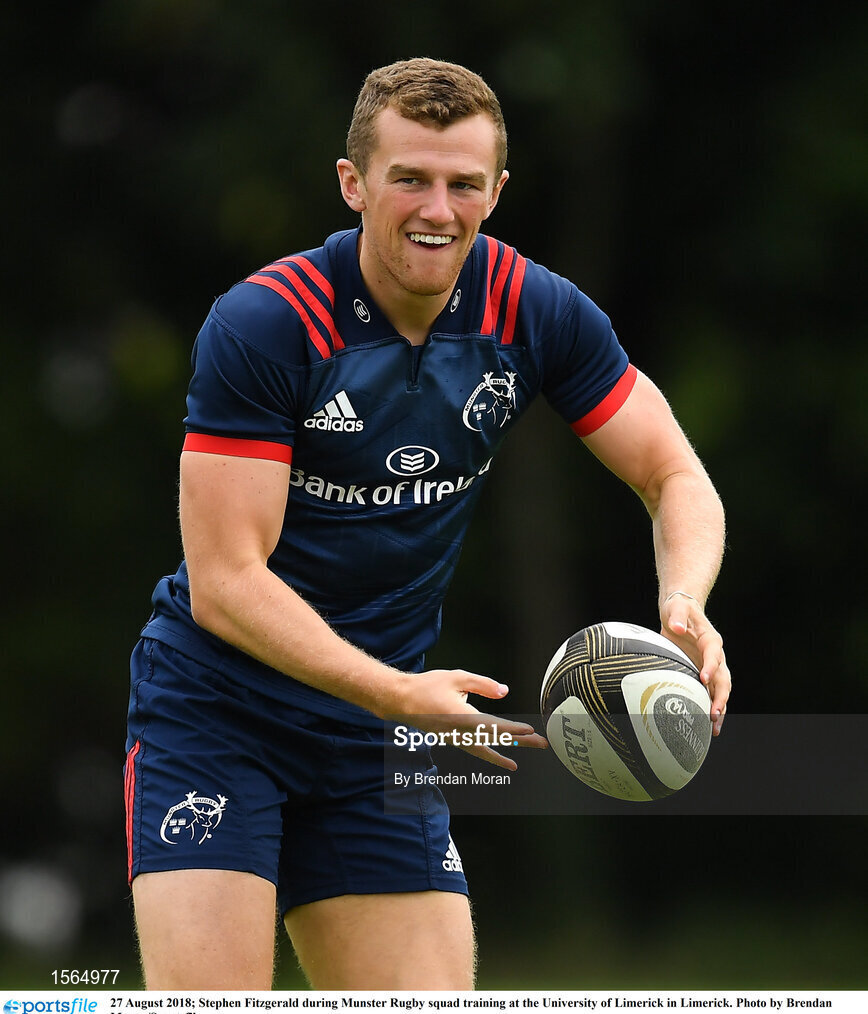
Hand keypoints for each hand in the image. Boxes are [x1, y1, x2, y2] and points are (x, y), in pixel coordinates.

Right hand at [388, 669, 547, 769]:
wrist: (400, 701)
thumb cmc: (427, 686)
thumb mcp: (456, 677)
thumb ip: (482, 684)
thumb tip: (504, 692)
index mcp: (462, 717)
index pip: (493, 726)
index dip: (513, 730)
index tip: (530, 731)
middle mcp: (460, 732)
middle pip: (495, 740)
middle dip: (519, 742)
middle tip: (541, 744)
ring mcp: (455, 738)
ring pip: (484, 749)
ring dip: (505, 753)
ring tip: (520, 758)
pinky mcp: (451, 739)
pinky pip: (474, 749)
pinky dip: (489, 753)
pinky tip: (499, 755)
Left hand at [660, 593, 730, 736]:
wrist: (681, 612)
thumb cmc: (678, 609)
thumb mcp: (676, 608)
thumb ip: (677, 616)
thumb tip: (677, 627)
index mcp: (711, 640)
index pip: (714, 654)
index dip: (710, 666)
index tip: (703, 678)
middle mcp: (715, 656)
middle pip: (723, 678)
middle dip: (720, 697)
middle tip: (713, 713)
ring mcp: (711, 666)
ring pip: (720, 690)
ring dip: (719, 708)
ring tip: (714, 728)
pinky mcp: (703, 674)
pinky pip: (710, 693)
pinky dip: (711, 707)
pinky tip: (708, 725)